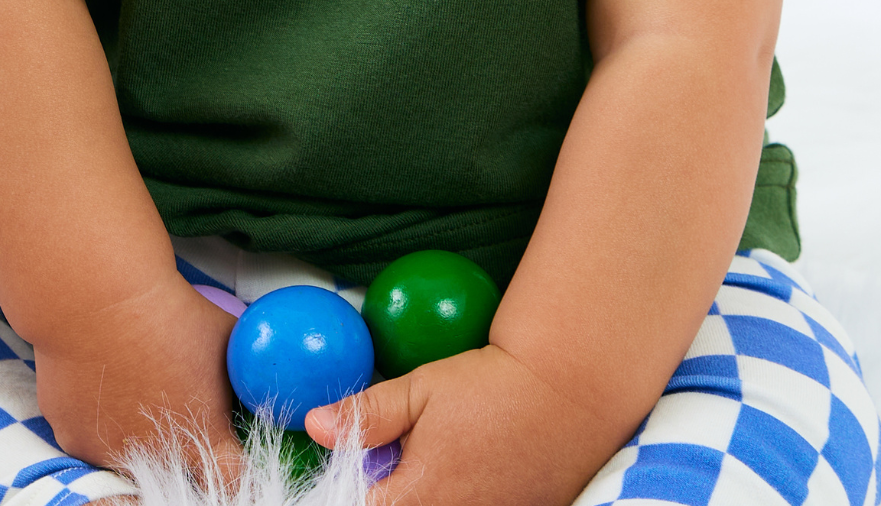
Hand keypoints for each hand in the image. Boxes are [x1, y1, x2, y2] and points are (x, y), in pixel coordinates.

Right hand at [33, 273, 241, 481]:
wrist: (105, 300)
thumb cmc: (173, 312)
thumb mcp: (228, 338)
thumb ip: (241, 371)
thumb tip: (254, 375)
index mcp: (208, 440)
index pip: (233, 478)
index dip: (232, 462)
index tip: (226, 446)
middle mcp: (161, 459)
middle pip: (177, 464)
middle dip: (179, 437)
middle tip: (173, 396)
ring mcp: (112, 455)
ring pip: (129, 450)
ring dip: (133, 426)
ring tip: (133, 373)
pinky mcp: (74, 440)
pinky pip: (90, 432)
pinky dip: (95, 410)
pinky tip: (100, 371)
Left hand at [306, 344, 604, 505]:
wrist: (566, 391)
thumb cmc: (491, 386)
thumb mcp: (422, 389)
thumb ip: (367, 414)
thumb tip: (315, 425)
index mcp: (419, 496)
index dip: (358, 484)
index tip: (367, 461)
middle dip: (392, 489)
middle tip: (409, 454)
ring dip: (427, 492)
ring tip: (444, 459)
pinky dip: (460, 495)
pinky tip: (472, 469)